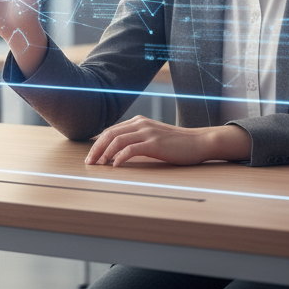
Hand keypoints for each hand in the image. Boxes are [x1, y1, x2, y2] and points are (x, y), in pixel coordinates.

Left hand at [85, 116, 251, 166]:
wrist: (199, 142)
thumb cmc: (177, 144)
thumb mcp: (154, 138)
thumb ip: (138, 141)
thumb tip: (119, 152)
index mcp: (139, 122)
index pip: (111, 130)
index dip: (98, 143)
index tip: (90, 155)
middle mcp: (141, 124)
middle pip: (110, 134)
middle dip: (96, 148)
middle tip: (88, 162)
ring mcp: (148, 132)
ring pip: (117, 140)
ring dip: (104, 153)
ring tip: (98, 165)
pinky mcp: (154, 143)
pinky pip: (131, 149)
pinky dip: (119, 157)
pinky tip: (115, 166)